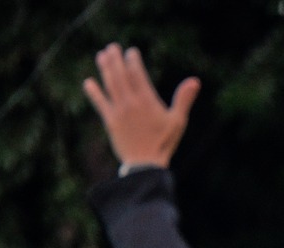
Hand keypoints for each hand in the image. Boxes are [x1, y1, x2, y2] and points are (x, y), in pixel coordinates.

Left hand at [82, 46, 199, 170]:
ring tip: (102, 56)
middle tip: (112, 47)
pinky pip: (99, 102)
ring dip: (104, 68)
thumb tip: (195, 81)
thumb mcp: (178, 121)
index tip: (131, 52)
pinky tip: (89, 82)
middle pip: (120, 74)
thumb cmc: (164, 142)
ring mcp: (118, 111)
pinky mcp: (110, 120)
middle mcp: (131, 103)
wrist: (146, 164)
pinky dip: (93, 91)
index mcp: (148, 101)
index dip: (132, 60)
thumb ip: (183, 99)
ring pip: (109, 84)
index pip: (137, 73)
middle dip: (115, 59)